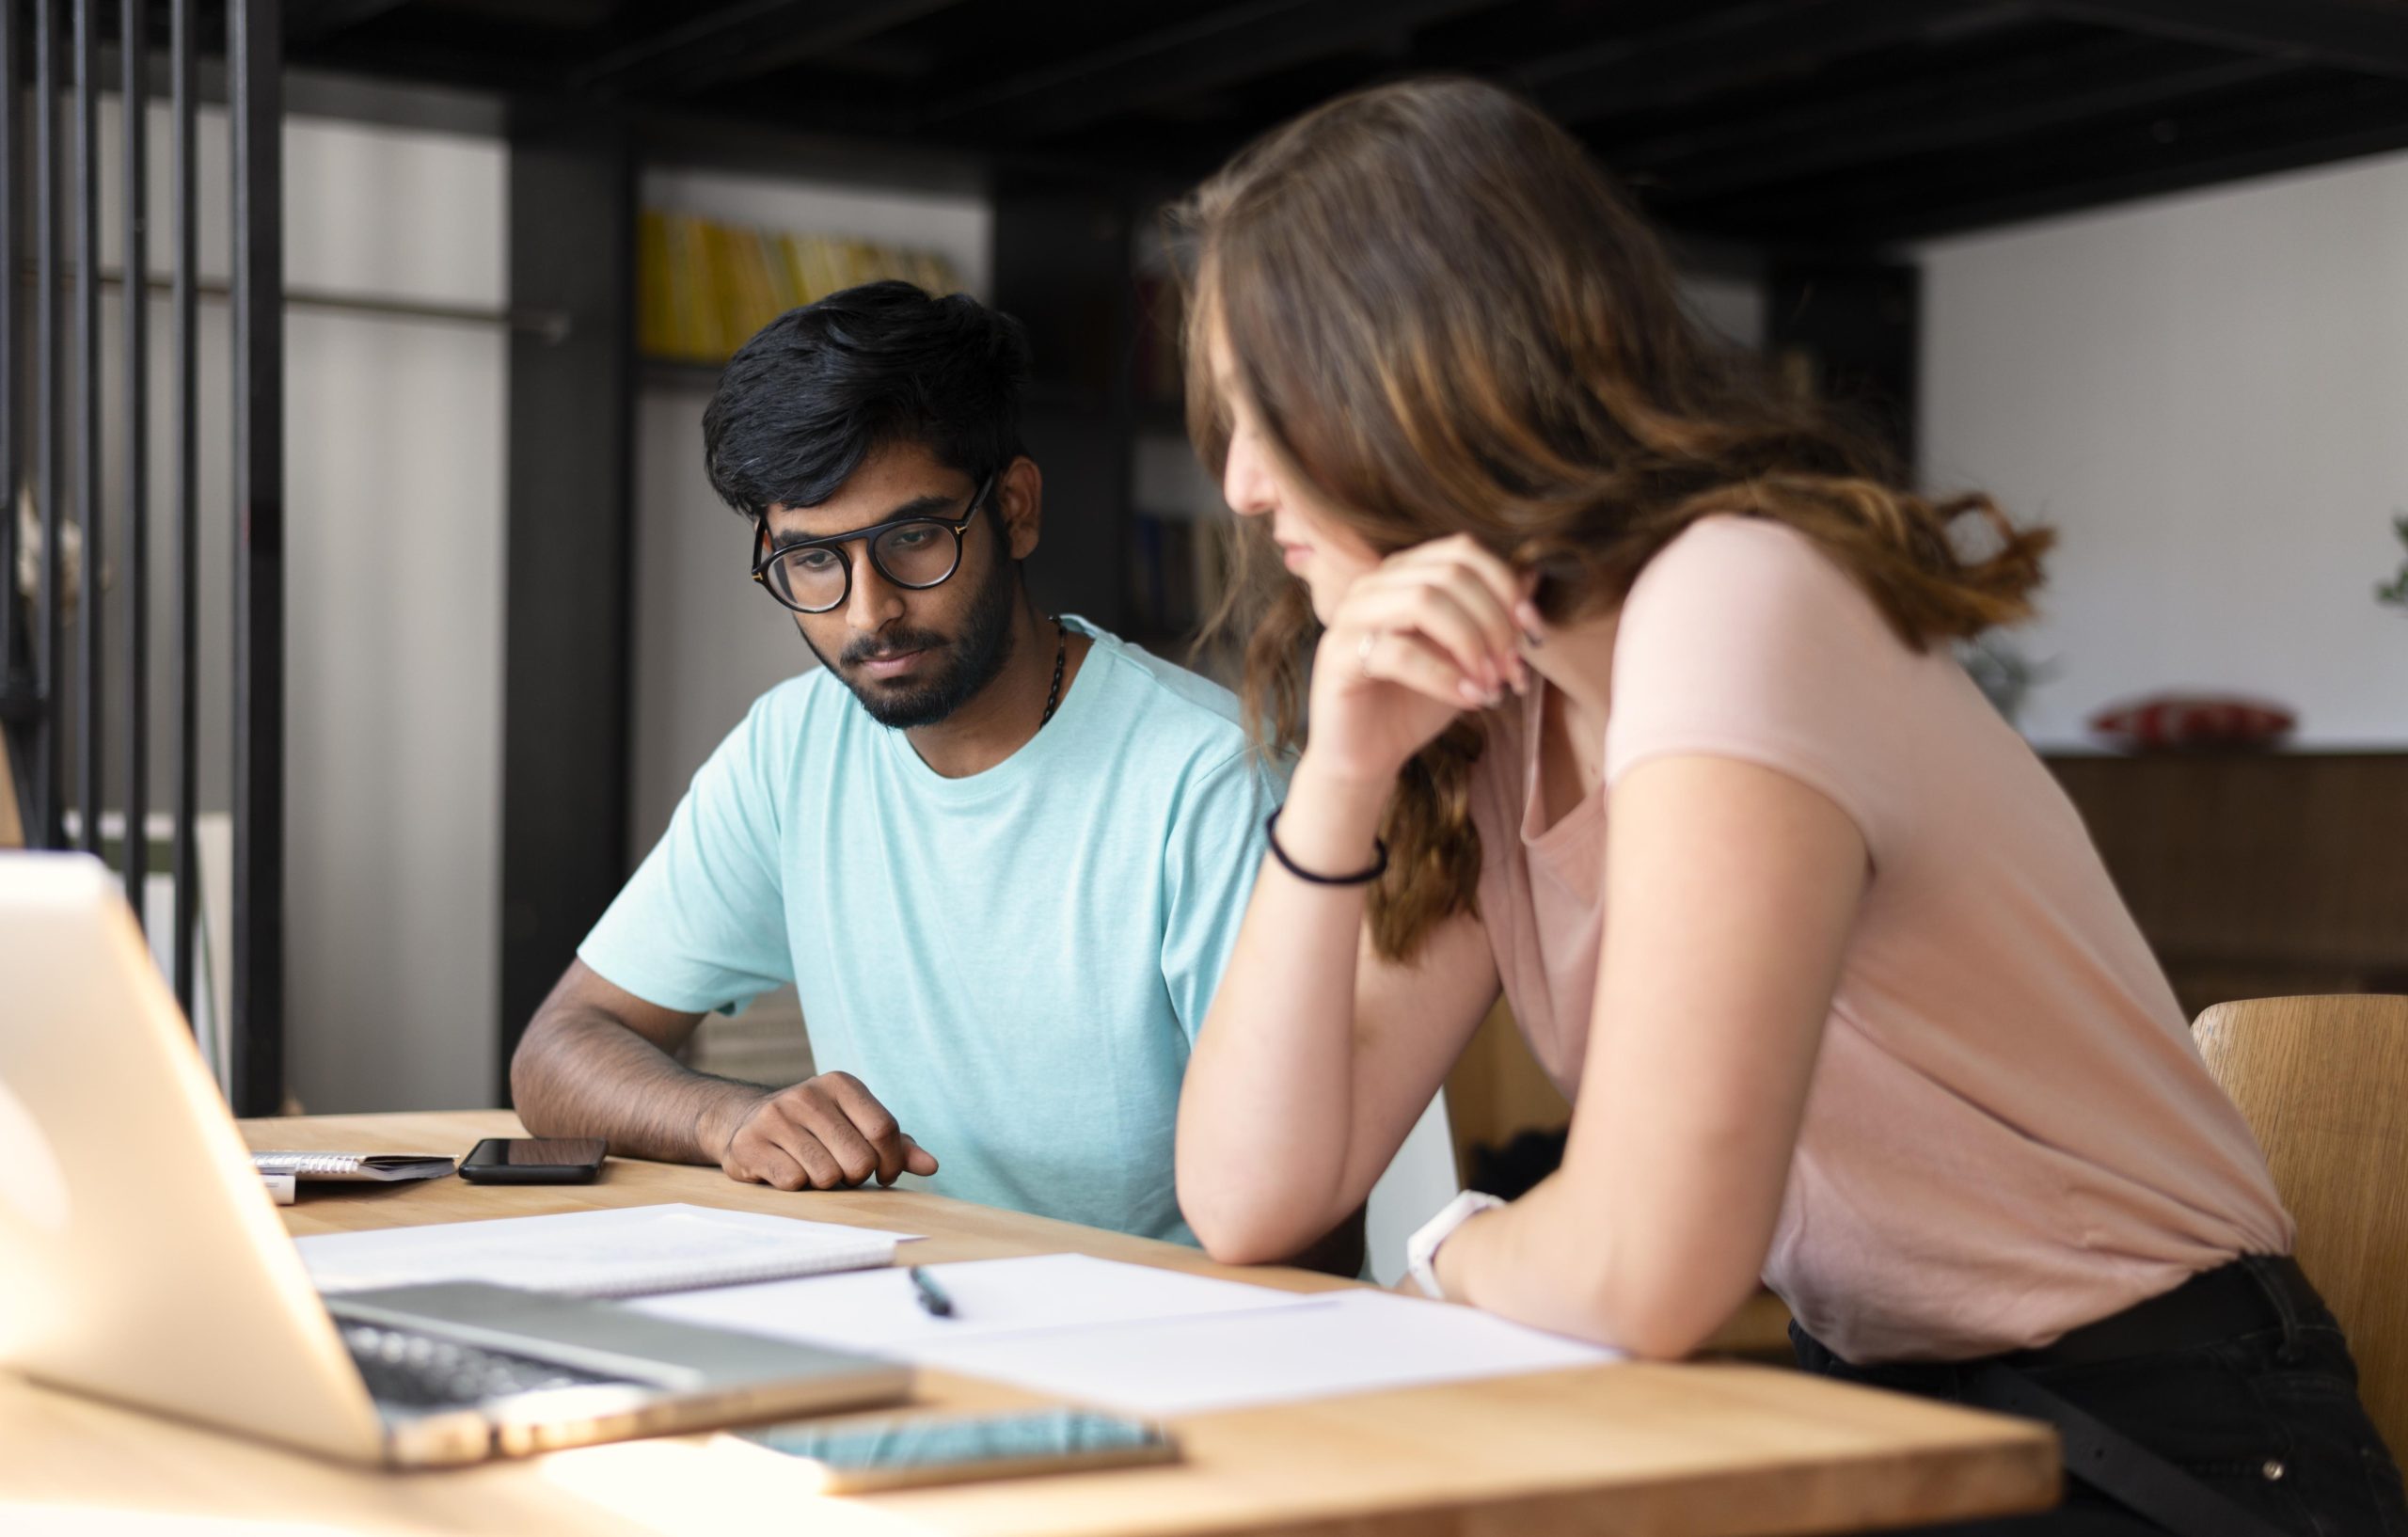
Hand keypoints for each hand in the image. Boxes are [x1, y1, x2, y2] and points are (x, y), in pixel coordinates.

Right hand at [705, 1072, 938, 1190]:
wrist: (747, 1122)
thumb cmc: (817, 1129)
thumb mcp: (857, 1126)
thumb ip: (896, 1145)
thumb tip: (932, 1166)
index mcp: (840, 1084)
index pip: (885, 1129)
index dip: (892, 1162)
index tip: (884, 1174)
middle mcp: (807, 1095)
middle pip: (859, 1159)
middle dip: (857, 1176)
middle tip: (843, 1171)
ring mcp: (775, 1117)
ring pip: (827, 1176)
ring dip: (826, 1184)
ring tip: (813, 1168)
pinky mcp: (749, 1144)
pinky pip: (794, 1183)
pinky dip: (797, 1186)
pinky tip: (787, 1170)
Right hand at [1304, 535, 1538, 787]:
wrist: (1367, 757)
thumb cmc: (1415, 703)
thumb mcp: (1467, 657)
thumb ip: (1493, 617)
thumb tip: (1533, 576)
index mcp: (1403, 574)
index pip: (1462, 551)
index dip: (1505, 587)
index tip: (1531, 633)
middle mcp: (1373, 584)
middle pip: (1449, 574)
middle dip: (1494, 622)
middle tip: (1513, 670)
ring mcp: (1350, 616)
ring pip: (1423, 601)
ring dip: (1471, 643)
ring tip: (1491, 685)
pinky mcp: (1336, 656)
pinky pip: (1399, 652)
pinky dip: (1445, 677)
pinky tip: (1469, 700)